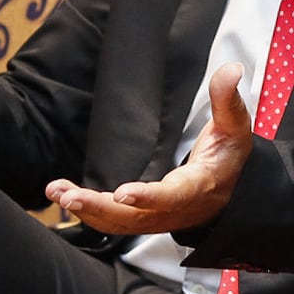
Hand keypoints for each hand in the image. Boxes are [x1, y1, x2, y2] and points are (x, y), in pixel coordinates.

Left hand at [46, 62, 252, 233]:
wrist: (230, 192)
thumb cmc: (230, 158)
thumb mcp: (235, 127)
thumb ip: (228, 99)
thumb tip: (231, 69)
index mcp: (198, 187)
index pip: (173, 195)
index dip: (149, 197)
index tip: (122, 193)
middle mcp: (174, 209)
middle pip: (135, 218)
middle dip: (100, 208)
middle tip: (70, 197)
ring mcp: (157, 217)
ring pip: (119, 223)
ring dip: (87, 211)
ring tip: (57, 192)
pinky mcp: (143, 218)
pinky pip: (113, 222)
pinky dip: (88, 213)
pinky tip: (64, 199)